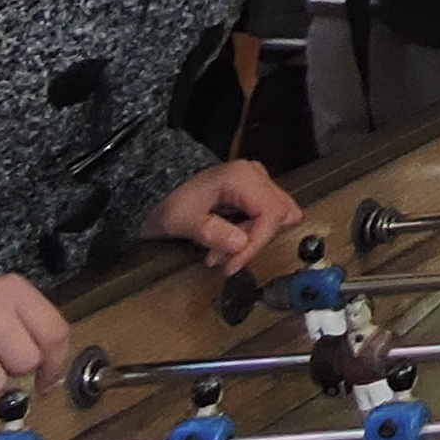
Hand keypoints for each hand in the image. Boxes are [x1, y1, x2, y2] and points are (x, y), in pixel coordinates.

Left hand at [150, 160, 298, 274]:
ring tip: (224, 249)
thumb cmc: (166, 204)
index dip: (256, 243)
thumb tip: (240, 243)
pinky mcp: (257, 193)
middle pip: (279, 215)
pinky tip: (232, 240)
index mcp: (241, 176)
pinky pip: (272, 217)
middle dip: (254, 242)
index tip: (233, 265)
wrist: (158, 196)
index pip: (270, 213)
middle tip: (223, 255)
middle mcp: (255, 174)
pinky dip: (255, 234)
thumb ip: (209, 231)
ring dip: (256, 239)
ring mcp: (258, 182)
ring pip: (281, 216)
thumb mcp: (179, 221)